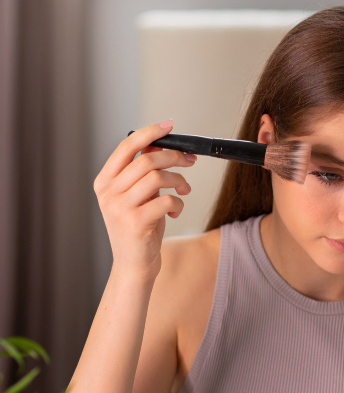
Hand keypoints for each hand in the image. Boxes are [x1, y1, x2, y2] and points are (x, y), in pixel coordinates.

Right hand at [93, 121, 195, 281]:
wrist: (133, 266)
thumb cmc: (139, 228)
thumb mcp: (137, 197)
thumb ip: (143, 173)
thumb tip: (160, 144)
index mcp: (104, 182)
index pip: (126, 147)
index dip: (149, 133)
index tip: (169, 126)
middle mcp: (108, 193)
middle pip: (147, 160)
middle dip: (174, 157)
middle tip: (189, 161)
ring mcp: (119, 208)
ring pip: (157, 177)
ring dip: (179, 180)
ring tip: (184, 190)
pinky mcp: (135, 223)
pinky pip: (166, 200)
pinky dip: (178, 203)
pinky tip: (175, 211)